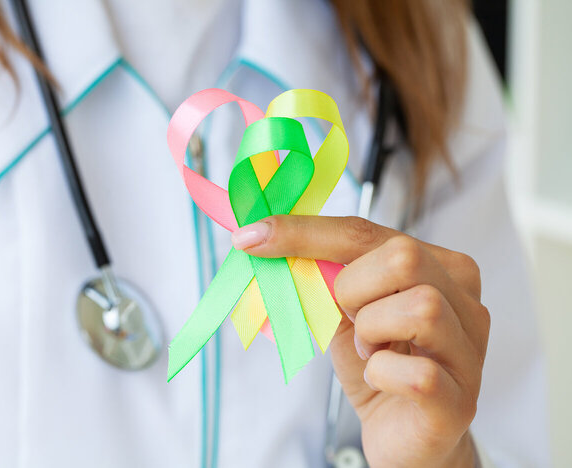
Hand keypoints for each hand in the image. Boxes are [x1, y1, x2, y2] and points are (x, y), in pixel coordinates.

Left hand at [231, 215, 488, 467]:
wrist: (405, 436)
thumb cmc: (378, 366)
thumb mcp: (346, 312)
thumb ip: (325, 275)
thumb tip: (267, 241)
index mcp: (439, 269)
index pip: (366, 232)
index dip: (306, 232)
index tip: (253, 235)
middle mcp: (466, 303)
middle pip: (403, 256)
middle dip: (352, 288)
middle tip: (349, 319)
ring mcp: (468, 352)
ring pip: (421, 307)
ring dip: (371, 331)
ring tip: (368, 351)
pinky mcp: (458, 402)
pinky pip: (416, 374)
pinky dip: (381, 375)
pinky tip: (378, 379)